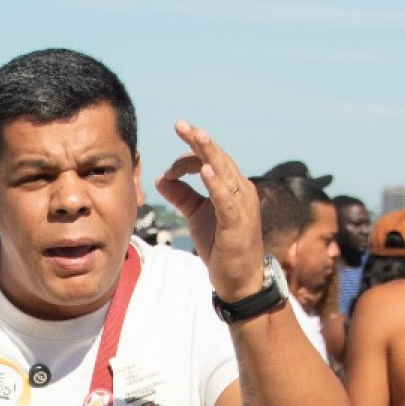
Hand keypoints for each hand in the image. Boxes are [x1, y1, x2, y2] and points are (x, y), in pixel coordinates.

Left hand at [153, 122, 264, 300]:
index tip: (169, 170)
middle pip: (219, 159)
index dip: (188, 158)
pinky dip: (217, 183)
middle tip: (181, 124)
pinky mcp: (238, 223)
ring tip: (197, 136)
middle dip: (199, 141)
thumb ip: (182, 196)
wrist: (239, 280)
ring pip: (225, 173)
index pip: (210, 161)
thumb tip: (162, 178)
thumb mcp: (197, 216)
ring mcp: (242, 206)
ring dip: (210, 153)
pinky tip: (206, 170)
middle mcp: (241, 192)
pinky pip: (227, 199)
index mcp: (231, 188)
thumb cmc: (221, 246)